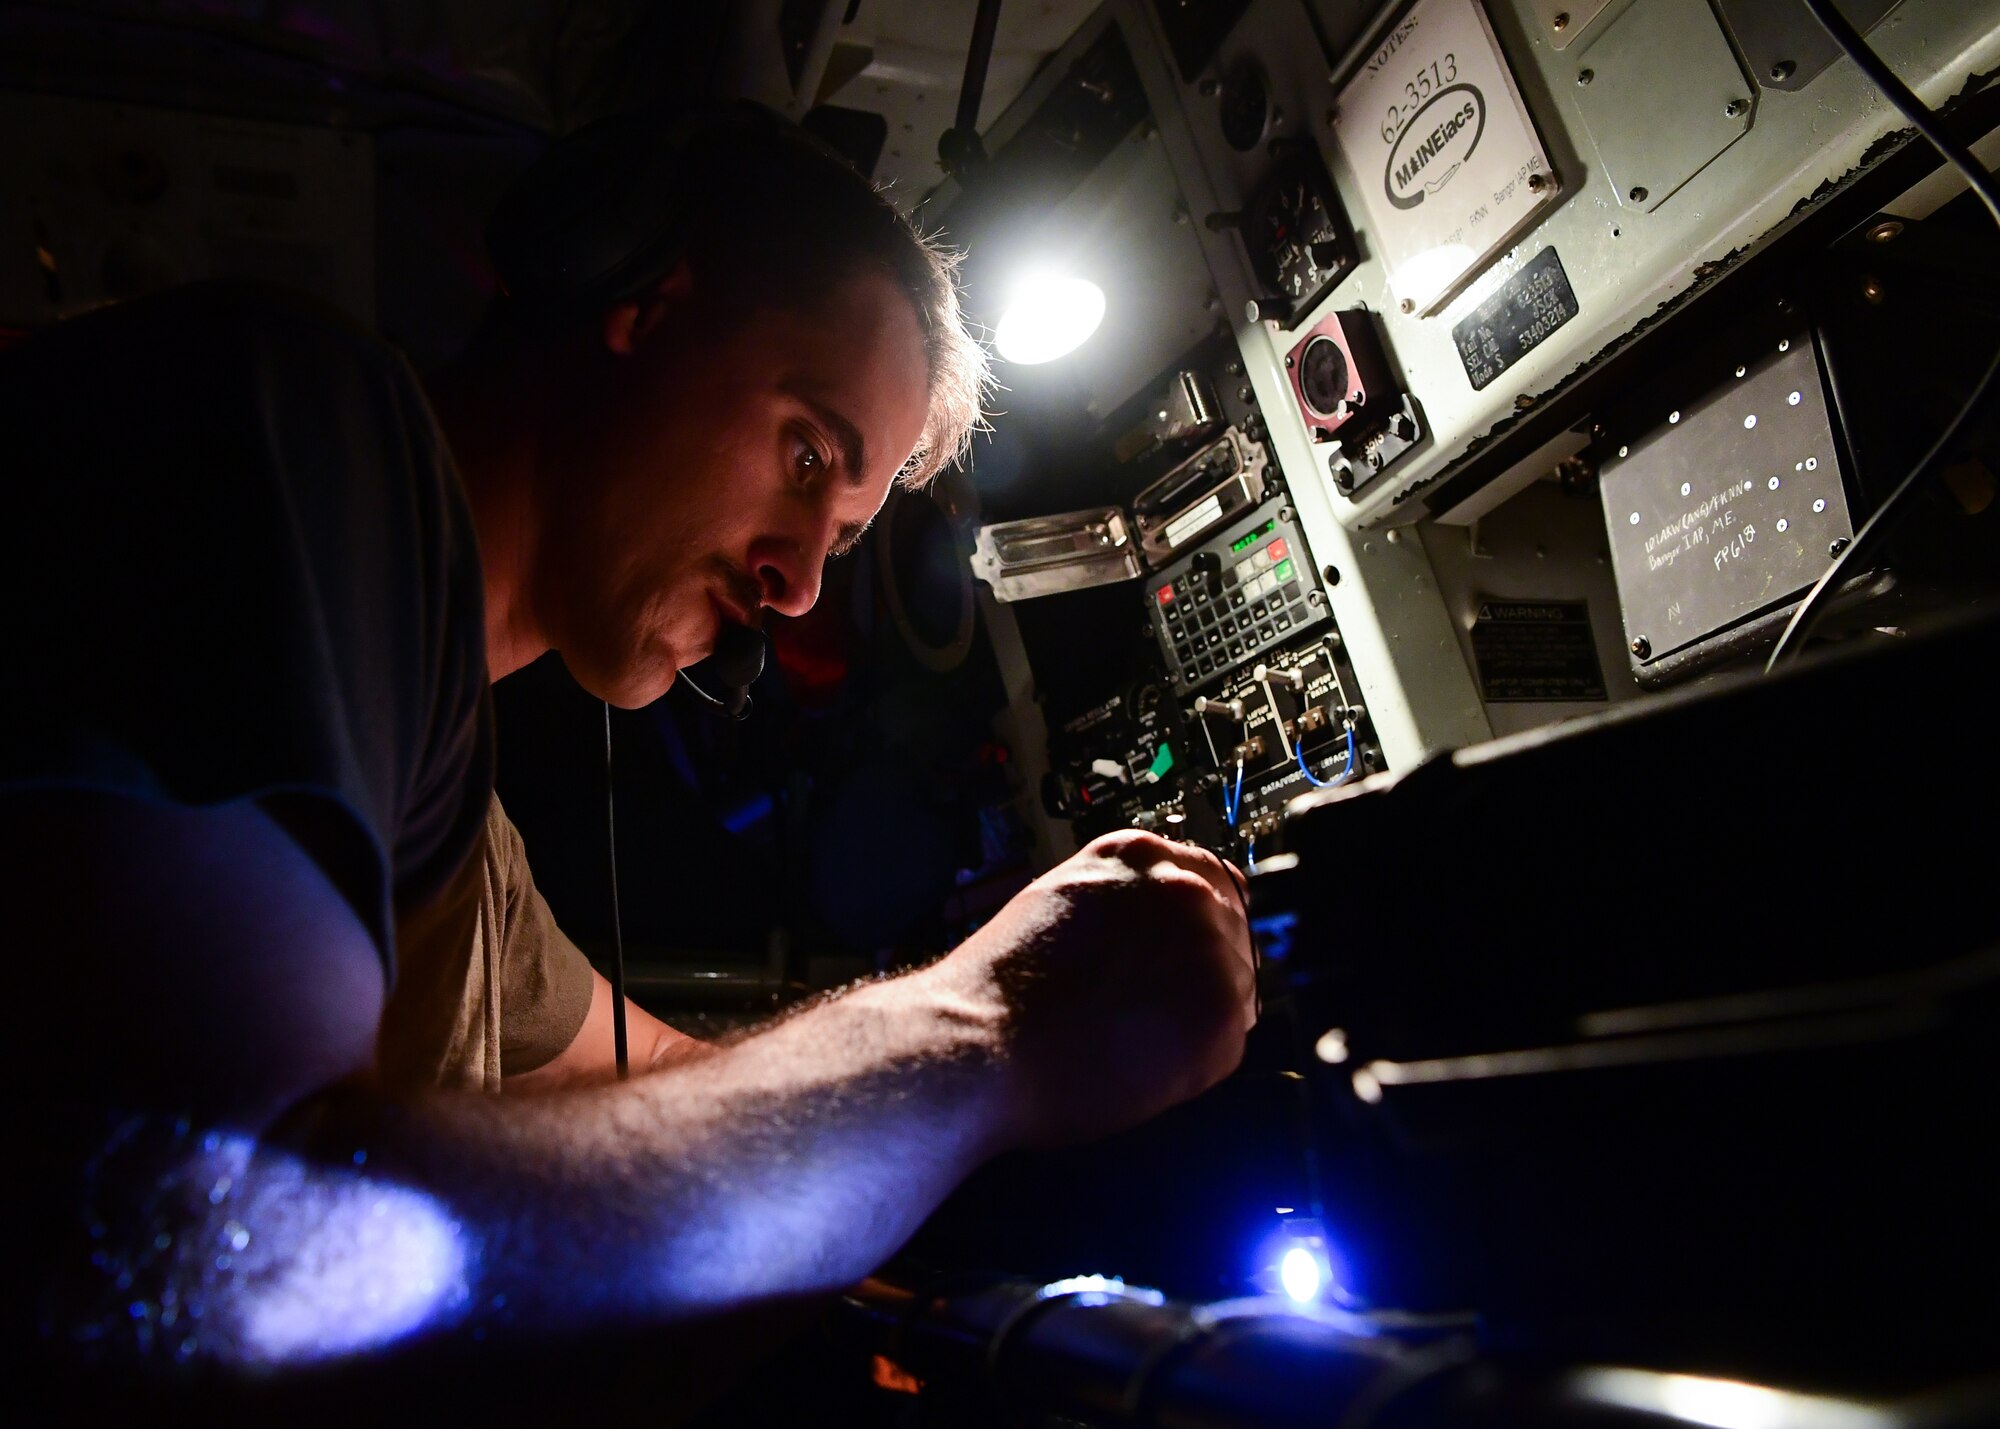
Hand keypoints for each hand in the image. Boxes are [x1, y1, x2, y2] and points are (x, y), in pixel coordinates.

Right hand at [924, 830, 1255, 1148]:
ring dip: (1200, 1013)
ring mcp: (1208, 951)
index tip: (1189, 948)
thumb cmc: (1002, 987)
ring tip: (1138, 1038)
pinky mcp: (1220, 1016)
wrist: (982, 1042)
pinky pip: (1228, 1041)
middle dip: (1202, 967)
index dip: (1200, 920)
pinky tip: (1144, 1062)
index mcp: (1141, 857)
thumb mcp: (1061, 899)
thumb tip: (1154, 927)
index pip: (1209, 878)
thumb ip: (1120, 899)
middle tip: (1157, 1006)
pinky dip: (1196, 1061)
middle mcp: (1184, 892)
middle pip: (1230, 929)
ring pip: (1235, 986)